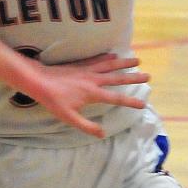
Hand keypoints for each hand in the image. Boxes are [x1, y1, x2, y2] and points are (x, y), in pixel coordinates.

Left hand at [27, 54, 149, 137]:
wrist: (39, 81)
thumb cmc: (53, 100)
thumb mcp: (69, 117)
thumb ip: (86, 126)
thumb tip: (102, 133)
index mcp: (93, 93)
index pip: (116, 98)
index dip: (130, 102)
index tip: (143, 104)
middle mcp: (93, 80)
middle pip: (117, 78)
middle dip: (133, 77)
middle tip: (148, 76)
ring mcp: (87, 70)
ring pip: (110, 65)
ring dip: (124, 62)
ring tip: (137, 60)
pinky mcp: (81, 65)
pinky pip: (97, 59)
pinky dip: (107, 57)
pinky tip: (114, 54)